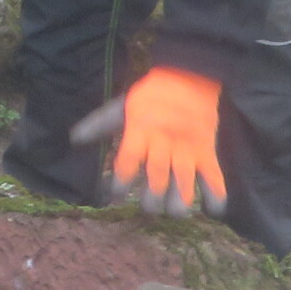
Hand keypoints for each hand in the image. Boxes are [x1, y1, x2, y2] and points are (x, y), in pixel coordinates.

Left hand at [69, 66, 226, 218]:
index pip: (128, 162)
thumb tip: (74, 139)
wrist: (188, 77)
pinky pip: (215, 176)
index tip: (115, 196)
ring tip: (173, 212)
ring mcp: (188, 148)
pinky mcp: (208, 151)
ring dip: (179, 201)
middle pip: (158, 176)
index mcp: (140, 131)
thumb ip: (99, 124)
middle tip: (147, 209)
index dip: (121, 183)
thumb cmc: (150, 95)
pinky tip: (211, 210)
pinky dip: (216, 195)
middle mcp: (164, 142)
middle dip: (151, 198)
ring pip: (185, 180)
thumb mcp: (121, 106)